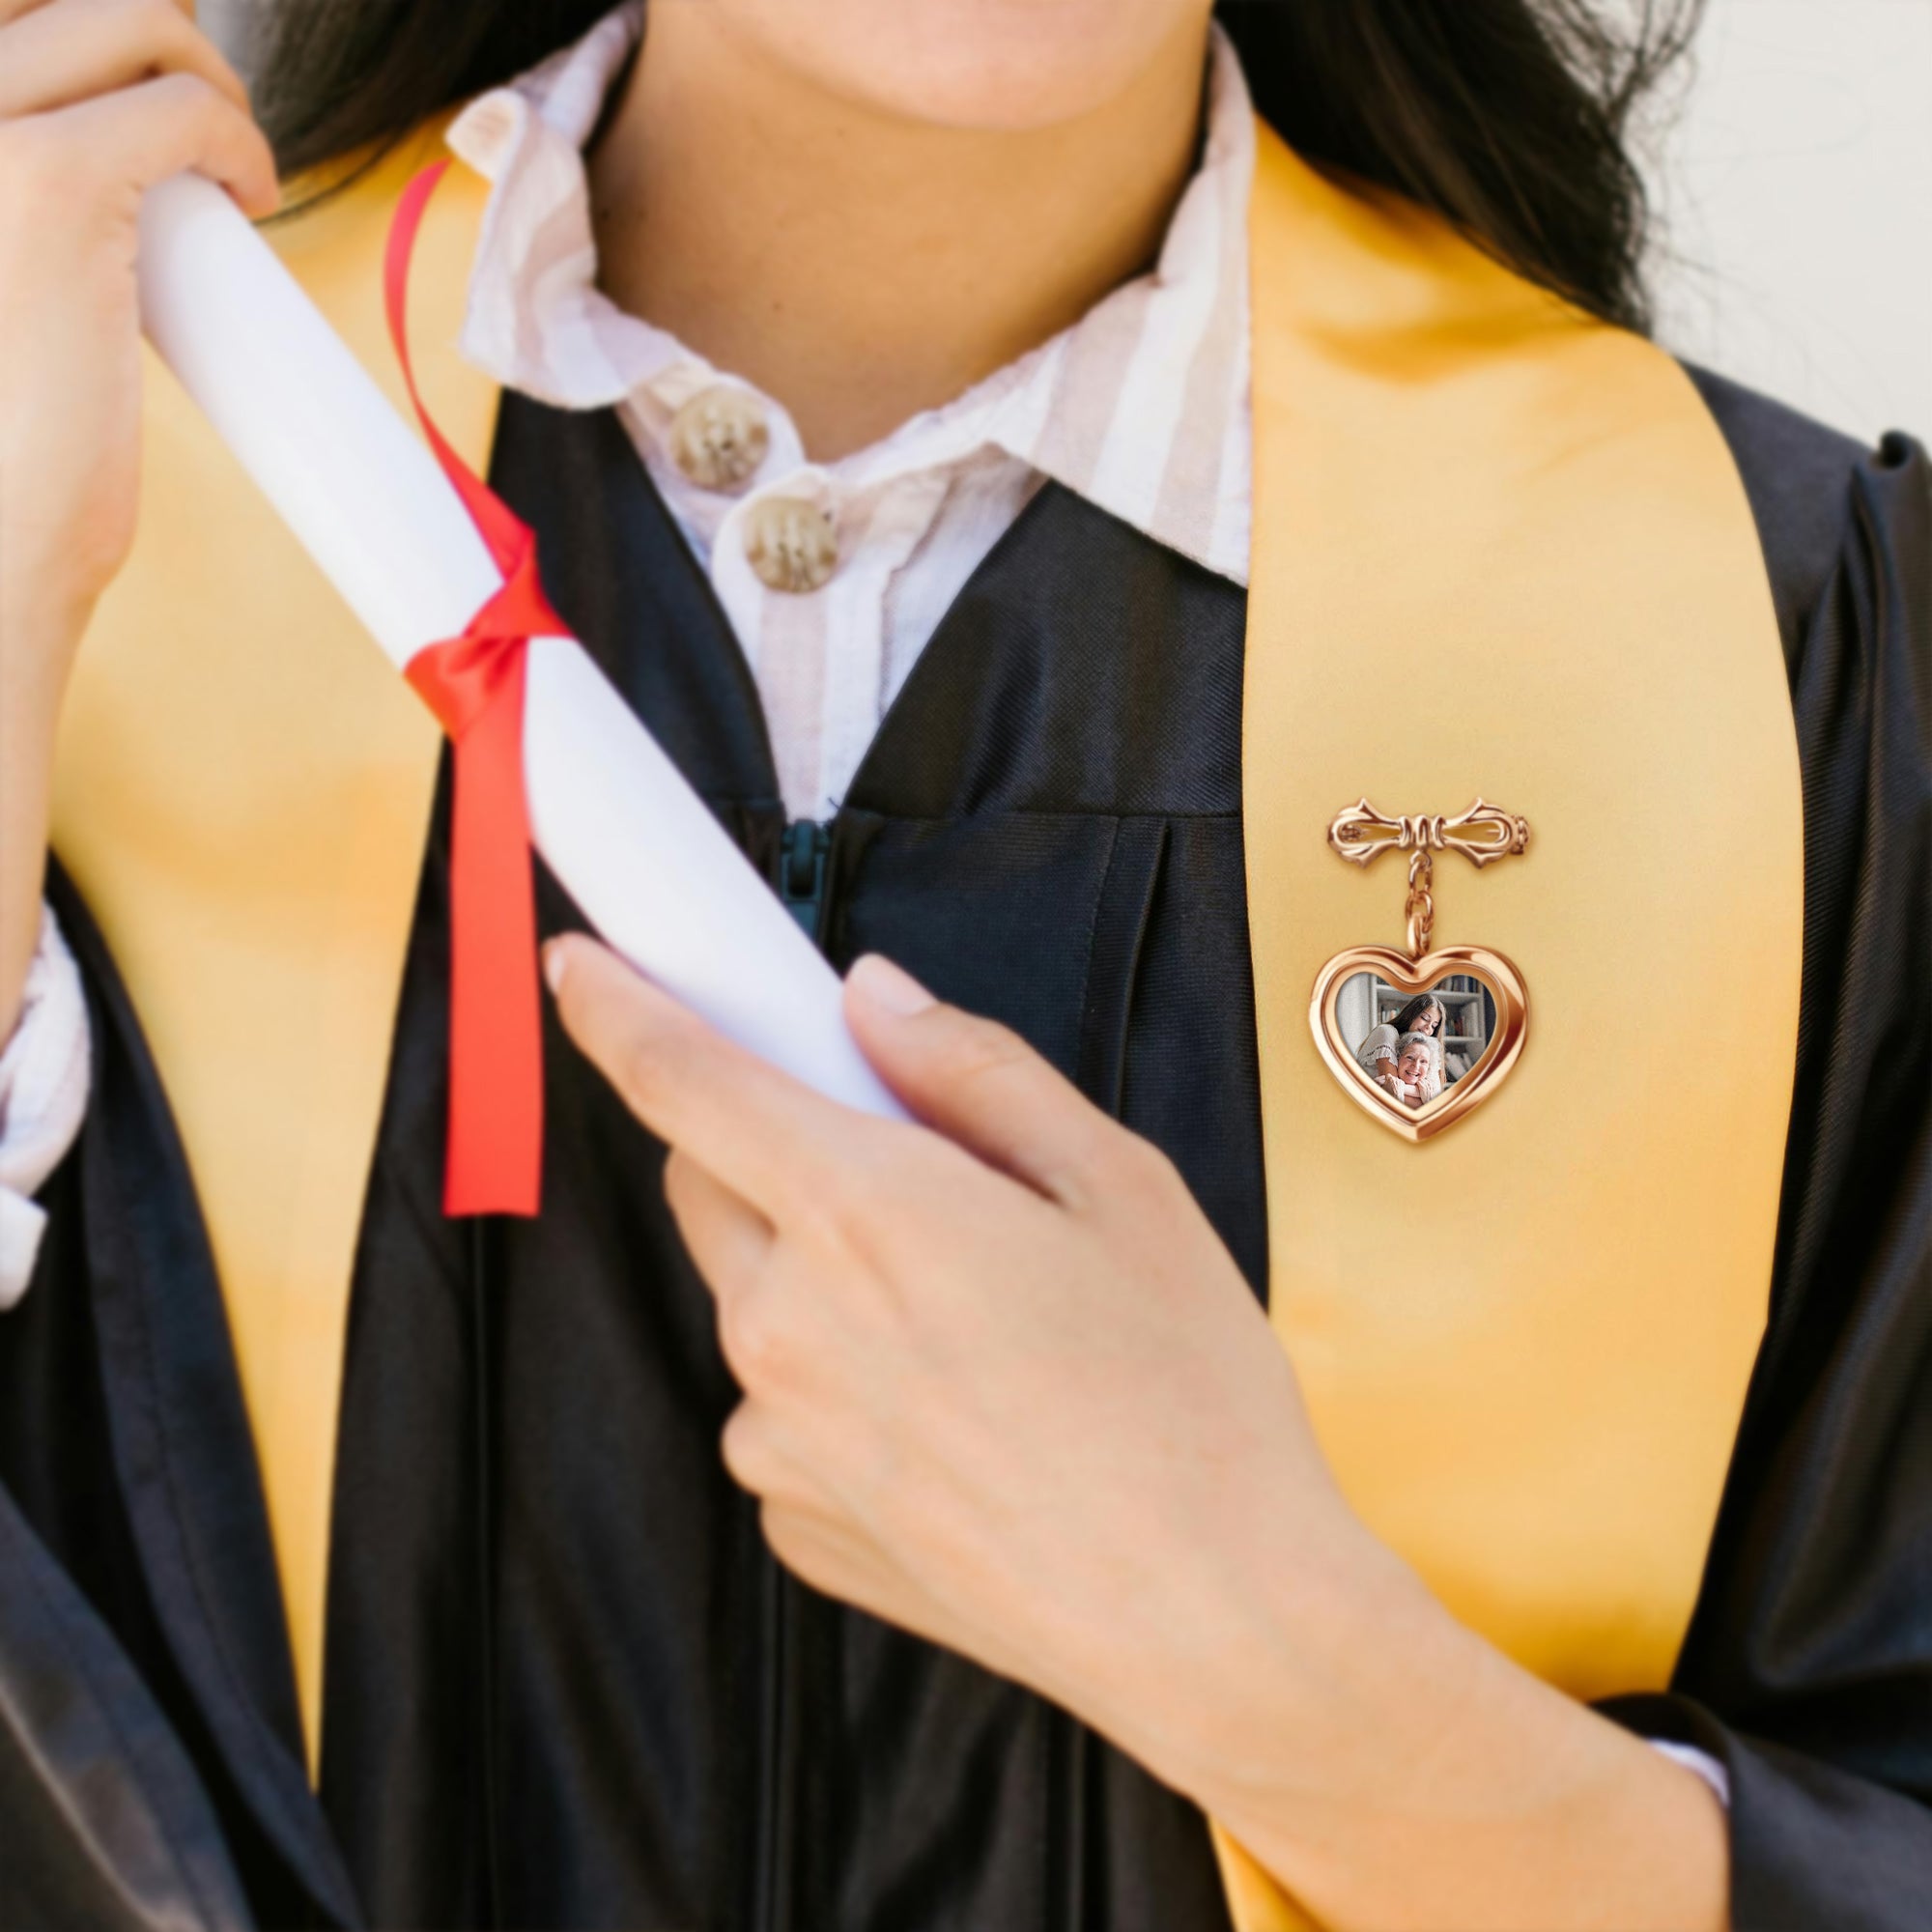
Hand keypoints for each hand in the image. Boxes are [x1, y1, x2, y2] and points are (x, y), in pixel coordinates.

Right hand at [0, 0, 277, 1031]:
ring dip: (204, 76)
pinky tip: (253, 195)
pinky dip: (240, 140)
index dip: (74, 37)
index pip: (9, 16)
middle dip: (149, 40)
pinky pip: (183, 108)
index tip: (140, 92)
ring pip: (129, 19)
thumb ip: (23, 200)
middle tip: (198, 120)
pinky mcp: (55, 183)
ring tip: (231, 160)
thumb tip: (102, 142)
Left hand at [547, 939, 1377, 1782]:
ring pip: (753, 1300)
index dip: (615, 1007)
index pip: (682, 1079)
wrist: (1213, 1622)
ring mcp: (778, 1434)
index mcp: (862, 1212)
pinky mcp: (794, 1518)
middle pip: (708, 1183)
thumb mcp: (1119, 1183)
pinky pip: (782, 1407)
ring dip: (816, 1273)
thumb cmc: (1187, 1397)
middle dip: (765, 1143)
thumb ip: (973, 1071)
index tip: (578, 967)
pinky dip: (836, 1381)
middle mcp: (785, 1323)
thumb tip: (873, 1003)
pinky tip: (958, 1417)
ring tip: (969, 1324)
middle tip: (888, 1161)